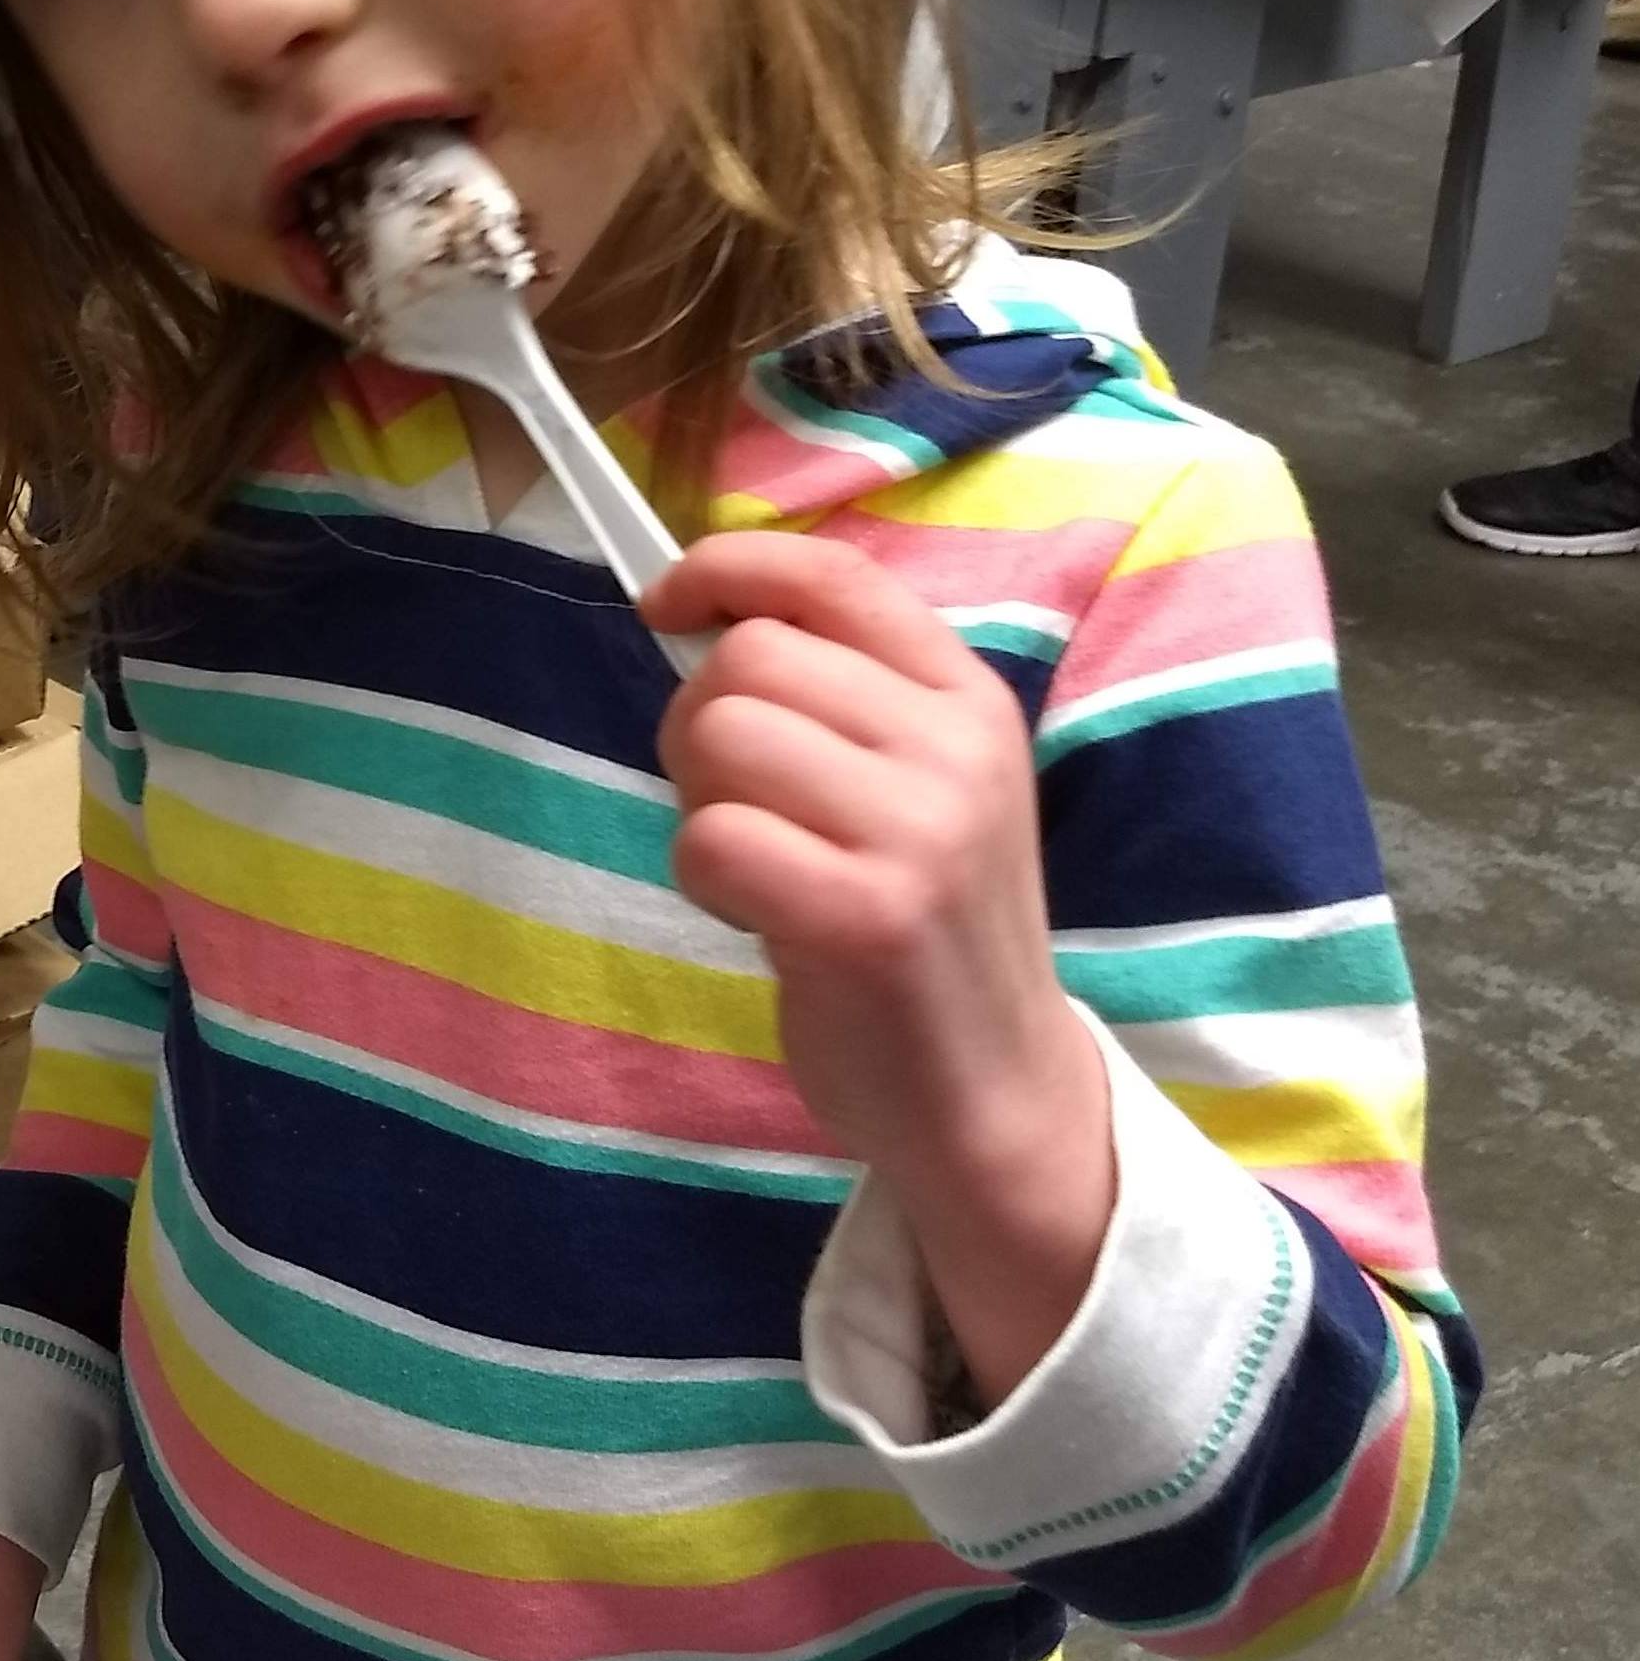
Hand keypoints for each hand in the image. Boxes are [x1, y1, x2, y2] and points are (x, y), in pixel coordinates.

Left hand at [647, 533, 1114, 1406]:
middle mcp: (955, 749)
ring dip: (698, 802)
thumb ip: (837, 699)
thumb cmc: (924, 930)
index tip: (666, 607)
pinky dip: (702, 877)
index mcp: (968, 697)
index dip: (726, 568)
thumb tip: (701, 616)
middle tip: (732, 804)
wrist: (994, 1091)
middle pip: (748, 658)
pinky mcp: (867, 918)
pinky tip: (759, 917)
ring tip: (757, 863)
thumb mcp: (917, 785)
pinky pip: (711, 840)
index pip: (832, 574)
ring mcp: (920, 832)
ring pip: (720, 735)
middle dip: (697, 723)